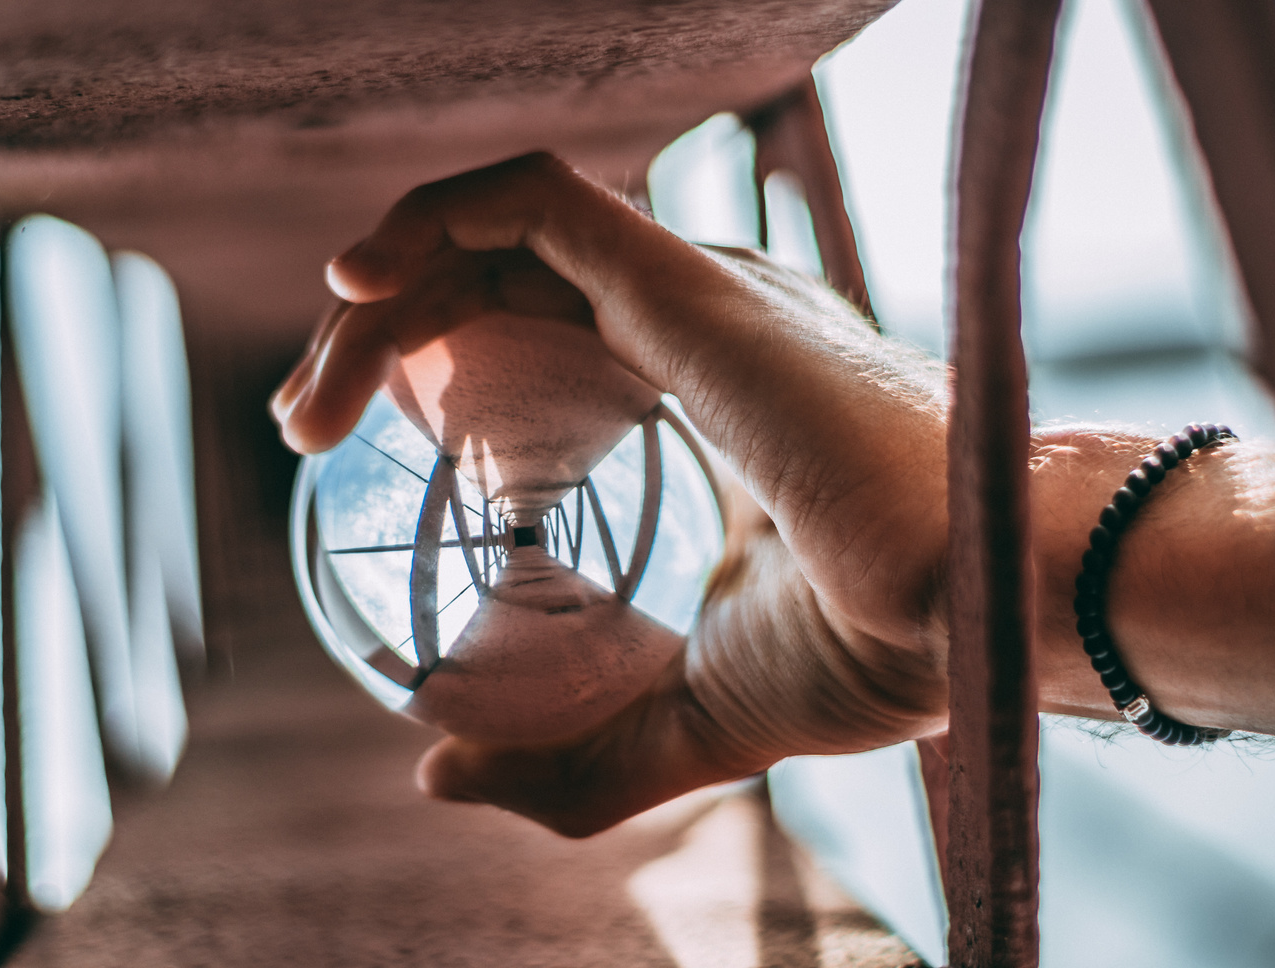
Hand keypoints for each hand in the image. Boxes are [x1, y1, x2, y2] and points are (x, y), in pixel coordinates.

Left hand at [274, 153, 957, 834]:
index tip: (354, 454)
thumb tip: (441, 779)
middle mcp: (694, 319)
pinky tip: (353, 293)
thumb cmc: (880, 650)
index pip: (539, 345)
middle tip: (300, 429)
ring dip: (383, 296)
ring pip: (497, 239)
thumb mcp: (694, 719)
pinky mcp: (679, 273)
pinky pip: (530, 203)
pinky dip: (428, 224)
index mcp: (702, 393)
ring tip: (310, 401)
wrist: (973, 607)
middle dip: (380, 339)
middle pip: (499, 288)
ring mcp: (689, 287)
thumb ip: (581, 757)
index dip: (438, 376)